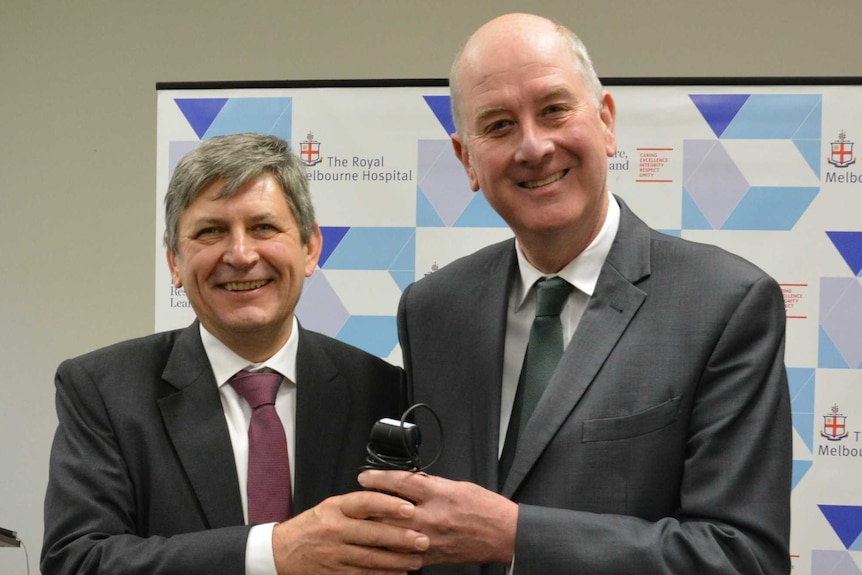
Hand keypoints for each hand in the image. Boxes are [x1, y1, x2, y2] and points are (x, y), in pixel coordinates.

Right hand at [272, 490, 428, 574]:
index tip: (410, 509)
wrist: (282, 551)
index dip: (389, 505)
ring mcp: (334, 554)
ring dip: (397, 560)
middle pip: (373, 533)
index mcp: (335, 508)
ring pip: (371, 557)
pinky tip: (398, 573)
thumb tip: (393, 503)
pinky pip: (363, 574)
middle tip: (423, 539)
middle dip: (401, 538)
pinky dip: (382, 574)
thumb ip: (358, 506)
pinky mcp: (335, 573)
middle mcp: (335, 530)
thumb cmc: (313, 526)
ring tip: (416, 559)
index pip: (365, 502)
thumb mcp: (331, 507)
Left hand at [358, 470, 516, 565]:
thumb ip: (431, 484)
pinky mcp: (433, 557)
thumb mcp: (457, 486)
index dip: (379, 478)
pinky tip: (377, 549)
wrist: (505, 534)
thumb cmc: (485, 507)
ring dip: (374, 530)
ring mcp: (431, 539)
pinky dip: (390, 553)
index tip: (364, 477)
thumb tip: (408, 481)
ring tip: (358, 525)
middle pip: (390, 511)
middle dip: (368, 506)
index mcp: (439, 494)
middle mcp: (432, 516)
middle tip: (353, 502)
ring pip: (393, 535)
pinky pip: (405, 557)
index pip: (401, 482)